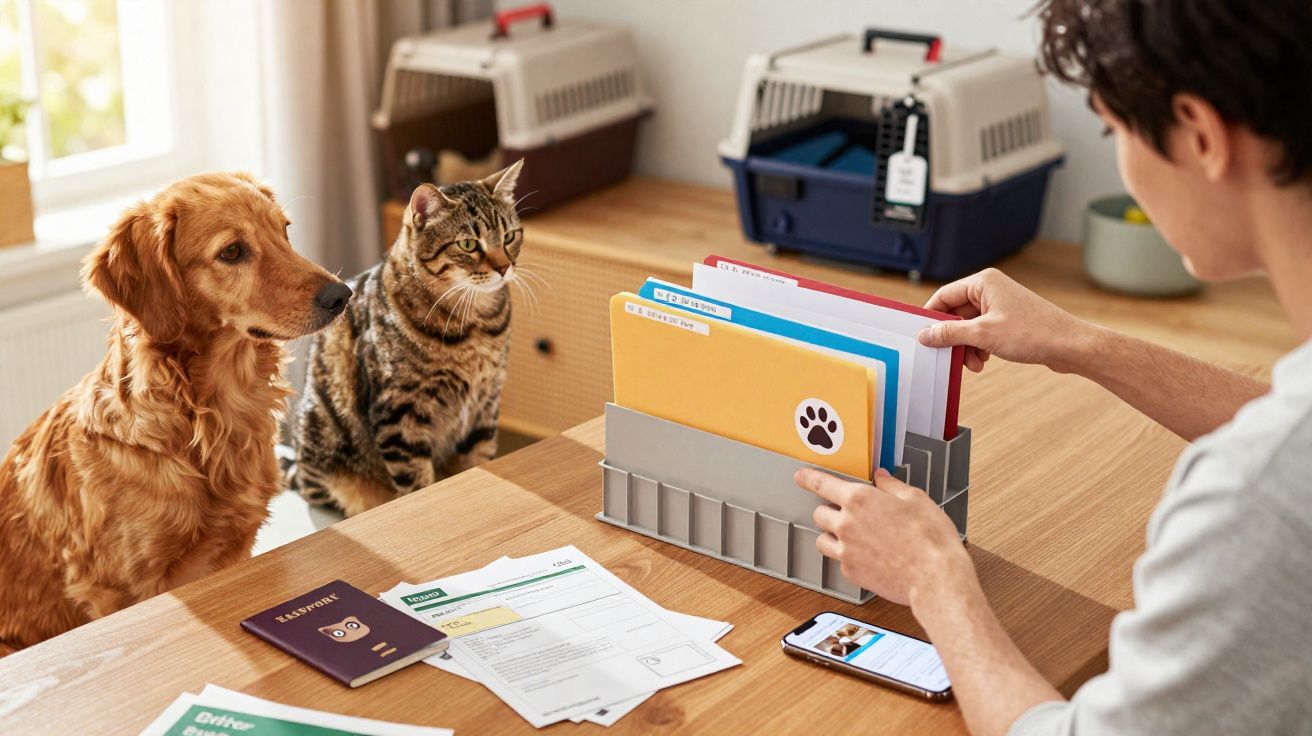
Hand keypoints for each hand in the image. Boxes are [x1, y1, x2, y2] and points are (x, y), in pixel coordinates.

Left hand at [795, 467, 972, 606]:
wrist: (935, 578)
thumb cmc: (930, 538)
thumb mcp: (916, 499)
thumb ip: (892, 486)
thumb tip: (881, 477)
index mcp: (860, 500)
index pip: (822, 484)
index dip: (808, 478)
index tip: (800, 476)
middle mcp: (846, 524)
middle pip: (819, 514)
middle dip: (829, 511)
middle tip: (848, 514)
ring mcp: (845, 551)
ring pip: (822, 540)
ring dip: (832, 535)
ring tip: (853, 537)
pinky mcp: (851, 573)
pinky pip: (838, 561)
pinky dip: (846, 557)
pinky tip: (867, 556)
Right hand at [917, 268, 1093, 373]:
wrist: (1070, 346)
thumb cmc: (1035, 332)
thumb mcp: (984, 334)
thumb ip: (950, 333)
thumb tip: (926, 334)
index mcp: (983, 282)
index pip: (944, 295)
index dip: (931, 316)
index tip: (922, 334)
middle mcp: (991, 290)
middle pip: (955, 313)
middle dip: (953, 338)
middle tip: (950, 356)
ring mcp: (1000, 306)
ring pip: (968, 327)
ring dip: (966, 347)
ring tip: (973, 363)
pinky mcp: (1007, 321)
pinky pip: (981, 333)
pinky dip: (979, 348)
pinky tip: (984, 360)